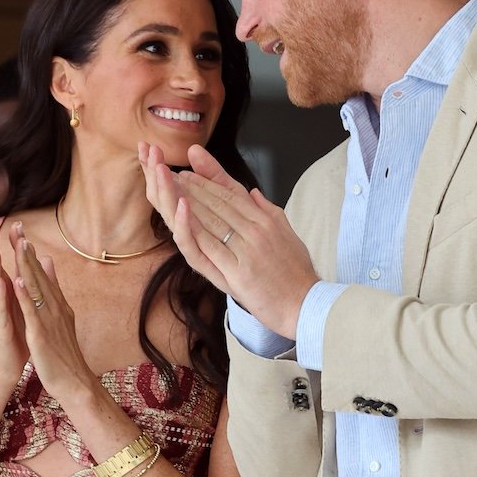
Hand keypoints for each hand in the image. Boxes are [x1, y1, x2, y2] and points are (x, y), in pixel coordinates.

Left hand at [9, 224, 94, 405]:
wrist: (75, 382)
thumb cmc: (65, 353)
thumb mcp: (61, 318)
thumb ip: (54, 290)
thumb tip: (49, 264)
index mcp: (56, 305)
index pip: (42, 275)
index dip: (30, 253)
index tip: (20, 232)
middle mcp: (54, 309)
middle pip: (39, 276)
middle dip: (27, 253)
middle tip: (18, 228)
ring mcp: (48, 321)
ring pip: (36, 290)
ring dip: (28, 267)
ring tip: (20, 245)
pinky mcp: (41, 336)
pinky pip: (32, 314)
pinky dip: (25, 297)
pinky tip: (18, 281)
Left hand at [139, 142, 316, 337]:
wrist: (307, 304)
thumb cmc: (298, 274)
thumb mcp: (289, 234)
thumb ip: (269, 211)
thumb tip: (254, 193)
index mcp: (267, 220)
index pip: (233, 194)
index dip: (209, 181)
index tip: (191, 171)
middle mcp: (256, 230)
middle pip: (219, 203)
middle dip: (193, 188)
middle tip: (172, 175)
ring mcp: (247, 250)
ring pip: (211, 220)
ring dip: (188, 203)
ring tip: (169, 190)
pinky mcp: (238, 272)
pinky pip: (210, 247)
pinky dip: (193, 230)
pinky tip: (179, 216)